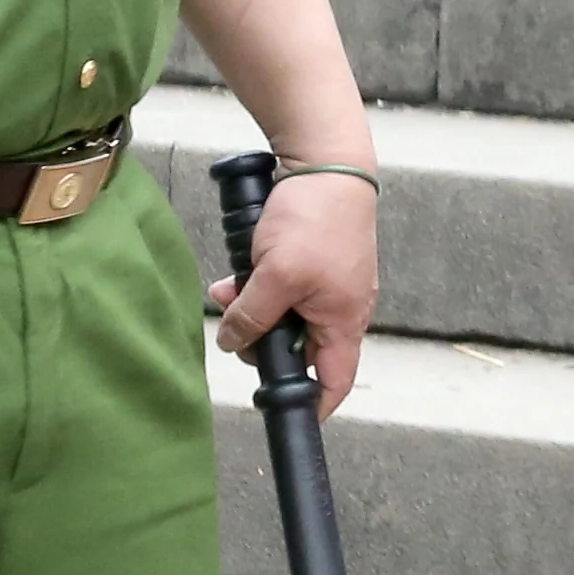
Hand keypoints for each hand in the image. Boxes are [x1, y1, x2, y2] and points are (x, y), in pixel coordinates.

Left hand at [207, 168, 377, 413]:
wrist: (327, 160)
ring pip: (285, 314)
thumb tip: (234, 343)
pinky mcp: (314, 258)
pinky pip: (283, 286)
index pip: (335, 381)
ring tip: (229, 290)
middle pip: (300, 348)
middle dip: (263, 341)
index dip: (314, 404)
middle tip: (236, 324)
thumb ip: (253, 316)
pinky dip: (259, 284)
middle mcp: (341, 306)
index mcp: (344, 320)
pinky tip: (237, 270)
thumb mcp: (276, 276)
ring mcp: (329, 281)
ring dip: (254, 307)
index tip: (286, 413)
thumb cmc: (316, 217)